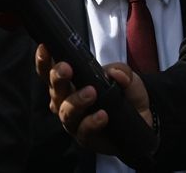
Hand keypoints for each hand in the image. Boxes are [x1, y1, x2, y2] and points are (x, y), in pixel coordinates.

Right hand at [35, 44, 151, 155]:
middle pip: (54, 89)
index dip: (44, 60)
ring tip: (91, 92)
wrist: (142, 125)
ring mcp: (73, 120)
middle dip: (57, 77)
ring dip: (76, 100)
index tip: (44, 48)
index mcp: (70, 83)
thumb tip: (114, 73)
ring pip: (66, 110)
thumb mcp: (129, 79)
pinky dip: (91, 122)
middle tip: (66, 69)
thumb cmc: (126, 98)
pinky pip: (83, 130)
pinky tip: (102, 115)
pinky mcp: (84, 137)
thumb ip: (122, 71)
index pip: (50, 71)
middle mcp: (66, 101)